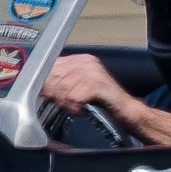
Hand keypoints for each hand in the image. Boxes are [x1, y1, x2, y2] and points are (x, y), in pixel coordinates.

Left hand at [40, 54, 170, 149]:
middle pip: (56, 77)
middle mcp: (87, 62)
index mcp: (82, 60)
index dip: (47, 83)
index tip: (48, 94)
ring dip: (67, 103)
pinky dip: (76, 108)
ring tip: (76, 108)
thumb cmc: (104, 102)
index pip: (52, 65)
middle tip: (66, 104)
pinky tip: (83, 110)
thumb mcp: (81, 88)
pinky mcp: (98, 84)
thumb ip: (63, 82)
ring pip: (64, 88)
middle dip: (57, 94)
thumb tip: (43, 85)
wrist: (127, 112)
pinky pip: (75, 97)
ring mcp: (93, 72)